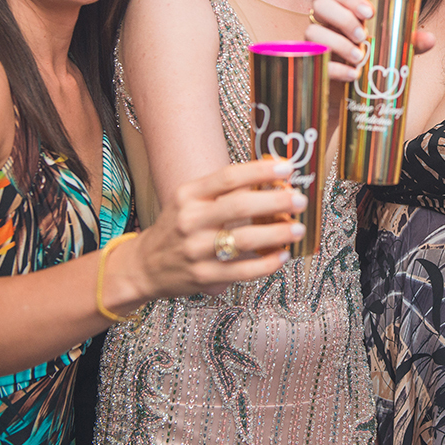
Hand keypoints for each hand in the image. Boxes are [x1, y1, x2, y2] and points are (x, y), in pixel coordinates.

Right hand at [126, 158, 308, 300]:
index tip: (287, 168)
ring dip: (277, 234)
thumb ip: (225, 191)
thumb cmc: (178, 227)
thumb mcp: (191, 201)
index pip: (228, 177)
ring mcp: (196, 250)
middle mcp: (190, 220)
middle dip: (276, 202)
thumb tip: (273, 180)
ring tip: (298, 229)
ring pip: (244, 241)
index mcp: (189, 195)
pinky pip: (243, 271)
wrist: (145, 266)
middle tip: (299, 200)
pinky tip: (282, 255)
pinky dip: (267, 264)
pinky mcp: (204, 276)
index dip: (260, 171)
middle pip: (239, 207)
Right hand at [307, 0, 434, 81]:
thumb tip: (430, 39)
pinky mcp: (312, 66)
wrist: (355, 97)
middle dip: (342, 17)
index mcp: (341, 13)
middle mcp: (323, 24)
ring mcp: (314, 44)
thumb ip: (410, 43)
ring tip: (360, 57)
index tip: (369, 13)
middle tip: (363, 36)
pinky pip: (313, 62)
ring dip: (337, 42)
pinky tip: (353, 74)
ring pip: (312, 32)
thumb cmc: (373, 63)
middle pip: (320, 5)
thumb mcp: (393, 51)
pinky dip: (334, 68)